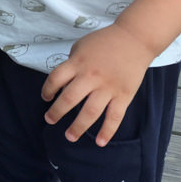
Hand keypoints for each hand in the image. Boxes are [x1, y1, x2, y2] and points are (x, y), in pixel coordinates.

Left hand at [41, 22, 154, 146]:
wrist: (134, 39)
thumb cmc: (104, 42)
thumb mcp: (80, 47)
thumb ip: (71, 64)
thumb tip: (62, 84)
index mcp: (78, 63)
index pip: (55, 79)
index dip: (47, 90)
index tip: (46, 98)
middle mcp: (90, 76)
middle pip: (69, 98)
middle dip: (56, 112)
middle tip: (50, 120)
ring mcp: (108, 87)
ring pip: (90, 112)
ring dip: (78, 127)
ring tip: (70, 137)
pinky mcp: (124, 95)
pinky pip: (114, 116)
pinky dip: (108, 131)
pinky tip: (100, 142)